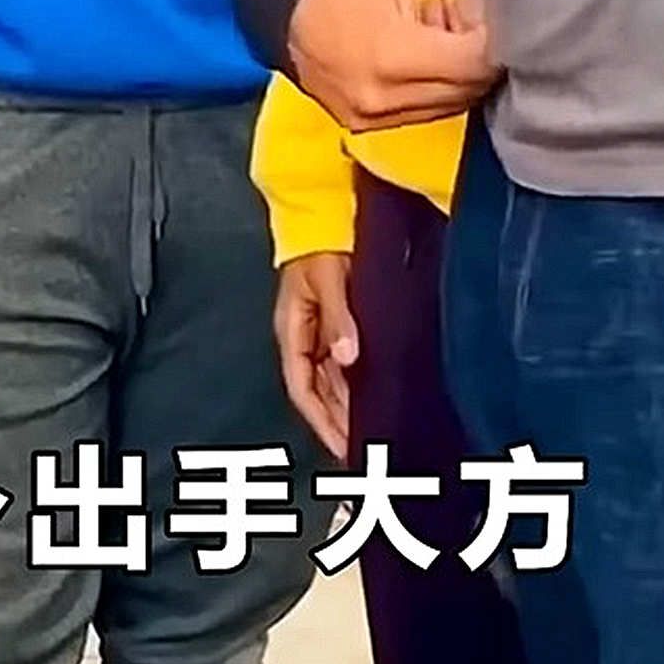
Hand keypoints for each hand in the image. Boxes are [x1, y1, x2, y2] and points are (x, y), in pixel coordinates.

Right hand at [275, 253, 359, 460]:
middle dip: (336, 422)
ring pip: (329, 383)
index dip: (322, 421)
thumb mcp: (328, 280)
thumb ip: (338, 318)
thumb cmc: (320, 245)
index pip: (302, 389)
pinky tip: (371, 399)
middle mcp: (302, 338)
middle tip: (363, 449)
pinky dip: (353, 387)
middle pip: (316, 393)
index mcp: (291, 331)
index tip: (343, 446)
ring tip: (370, 431)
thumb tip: (347, 356)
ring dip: (346, 407)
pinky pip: (340, 367)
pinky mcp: (334, 326)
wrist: (323, 214)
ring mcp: (317, 334)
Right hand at [286, 0, 501, 130]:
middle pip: (472, 85)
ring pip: (455, 101)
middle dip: (481, 44)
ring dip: (461, 64)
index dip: (496, 28)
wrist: (276, 5)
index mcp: (390, 56)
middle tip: (466, 2)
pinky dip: (439, 79)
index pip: (477, 60)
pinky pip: (430, 109)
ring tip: (440, 19)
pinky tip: (423, 42)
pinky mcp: (371, 127)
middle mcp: (383, 100)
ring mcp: (375, 120)